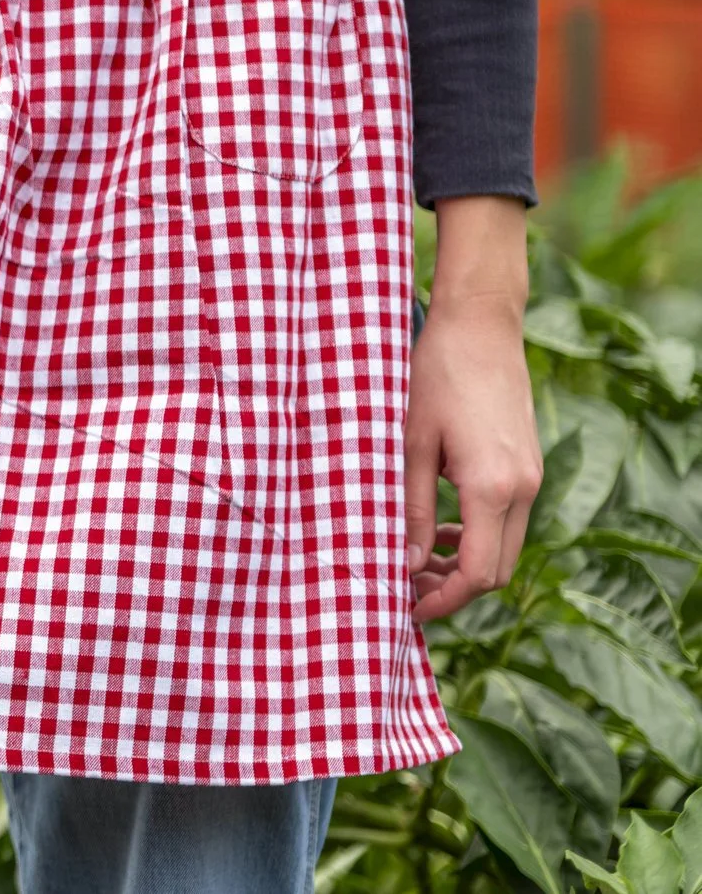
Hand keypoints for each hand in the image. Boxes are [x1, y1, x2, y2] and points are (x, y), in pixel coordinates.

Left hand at [406, 195, 540, 620]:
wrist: (479, 327)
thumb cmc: (433, 377)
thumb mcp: (408, 444)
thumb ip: (407, 509)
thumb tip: (404, 565)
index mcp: (493, 488)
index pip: (480, 573)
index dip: (445, 599)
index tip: (407, 608)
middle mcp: (523, 488)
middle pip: (498, 569)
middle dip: (454, 588)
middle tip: (404, 589)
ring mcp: (531, 477)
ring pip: (504, 546)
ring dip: (464, 562)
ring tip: (414, 559)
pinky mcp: (527, 465)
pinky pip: (507, 519)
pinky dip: (476, 534)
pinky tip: (438, 526)